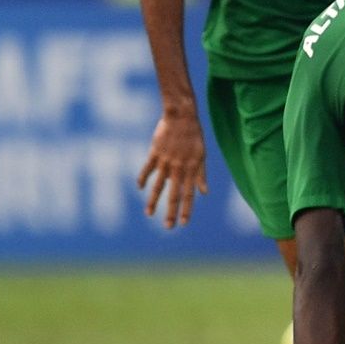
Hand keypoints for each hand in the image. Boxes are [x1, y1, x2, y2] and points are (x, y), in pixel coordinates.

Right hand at [137, 110, 207, 227]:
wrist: (182, 116)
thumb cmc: (194, 136)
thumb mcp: (202, 155)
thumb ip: (201, 175)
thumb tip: (204, 193)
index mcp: (191, 169)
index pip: (189, 195)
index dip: (187, 210)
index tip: (183, 223)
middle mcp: (178, 168)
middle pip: (174, 194)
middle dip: (171, 212)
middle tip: (168, 228)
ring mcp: (165, 161)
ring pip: (158, 185)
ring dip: (154, 201)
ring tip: (149, 214)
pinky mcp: (154, 153)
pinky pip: (147, 169)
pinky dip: (143, 178)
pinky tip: (140, 188)